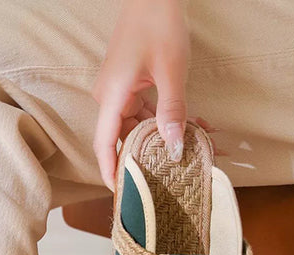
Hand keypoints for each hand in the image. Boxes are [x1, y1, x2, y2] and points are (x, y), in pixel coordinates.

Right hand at [93, 0, 189, 187]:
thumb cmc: (158, 23)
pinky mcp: (128, 81)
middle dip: (145, 156)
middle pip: (121, 138)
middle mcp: (109, 96)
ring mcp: (118, 89)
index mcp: (111, 96)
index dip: (110, 171)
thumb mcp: (171, 70)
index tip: (122, 193)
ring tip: (188, 149)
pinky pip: (141, 109)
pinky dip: (161, 118)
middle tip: (168, 175)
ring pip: (134, 125)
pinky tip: (188, 125)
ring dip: (159, 136)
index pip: (104, 144)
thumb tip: (173, 149)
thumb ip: (172, 111)